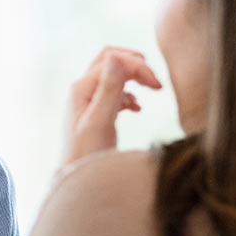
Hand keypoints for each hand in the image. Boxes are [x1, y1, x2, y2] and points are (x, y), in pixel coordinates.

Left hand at [64, 46, 162, 164]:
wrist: (77, 179)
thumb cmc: (86, 154)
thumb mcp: (100, 120)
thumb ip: (109, 89)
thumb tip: (117, 57)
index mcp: (82, 87)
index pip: (114, 60)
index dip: (138, 68)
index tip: (158, 87)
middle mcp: (83, 90)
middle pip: (111, 60)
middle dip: (135, 65)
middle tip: (155, 83)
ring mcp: (88, 101)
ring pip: (113, 75)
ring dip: (133, 79)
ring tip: (151, 93)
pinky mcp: (96, 113)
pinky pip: (114, 93)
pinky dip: (128, 95)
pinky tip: (137, 108)